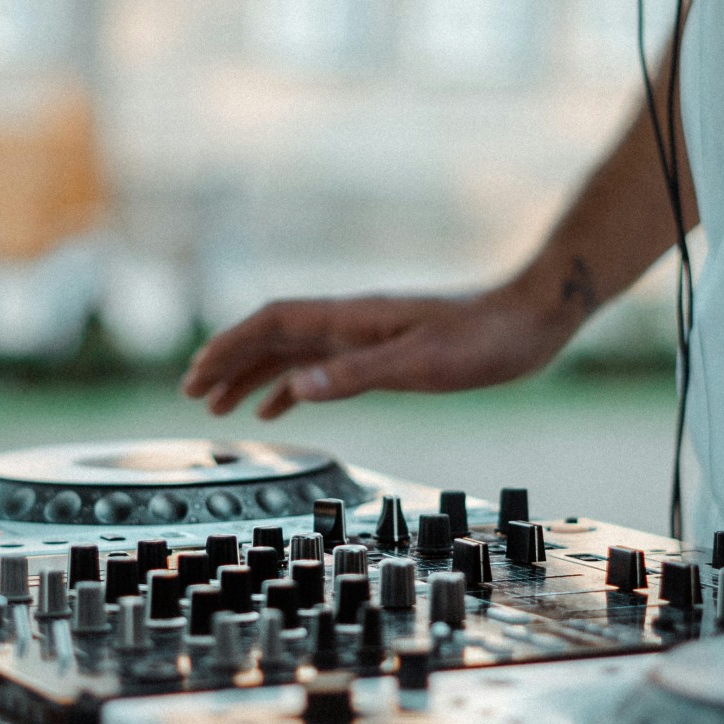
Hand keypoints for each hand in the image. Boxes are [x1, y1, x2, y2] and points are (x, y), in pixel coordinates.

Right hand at [181, 285, 578, 418]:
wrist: (531, 322)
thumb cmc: (485, 342)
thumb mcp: (420, 364)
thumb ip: (356, 375)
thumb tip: (296, 388)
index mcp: (354, 317)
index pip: (274, 322)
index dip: (232, 345)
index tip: (197, 372)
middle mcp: (353, 321)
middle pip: (273, 335)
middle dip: (229, 362)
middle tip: (191, 393)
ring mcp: (368, 335)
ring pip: (293, 352)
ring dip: (254, 375)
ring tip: (219, 405)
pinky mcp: (386, 350)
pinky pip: (324, 365)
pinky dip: (294, 385)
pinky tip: (282, 405)